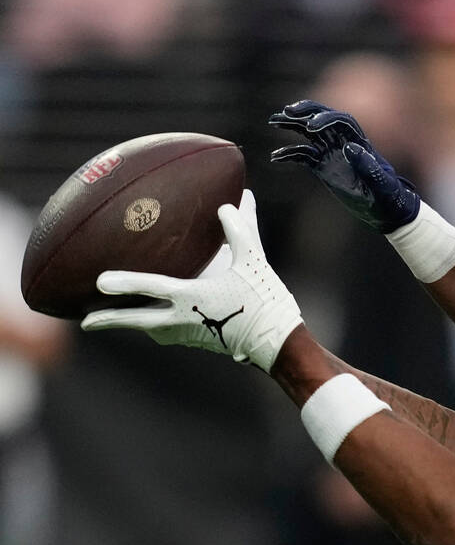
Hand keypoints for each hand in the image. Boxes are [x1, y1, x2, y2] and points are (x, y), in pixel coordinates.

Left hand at [81, 189, 303, 371]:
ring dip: (131, 324)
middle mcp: (184, 319)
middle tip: (85, 322)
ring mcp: (190, 333)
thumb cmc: (265, 301)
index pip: (152, 288)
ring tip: (114, 319)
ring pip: (151, 329)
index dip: (126, 283)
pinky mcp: (200, 341)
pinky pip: (167, 333)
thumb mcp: (254, 260)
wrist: (278, 343)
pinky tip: (157, 323)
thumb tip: (231, 202)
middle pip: (138, 320)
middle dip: (111, 321)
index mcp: (193, 297)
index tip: (101, 282)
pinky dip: (154, 327)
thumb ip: (241, 229)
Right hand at [268, 100, 420, 232]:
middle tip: (286, 111)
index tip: (311, 127)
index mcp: (359, 143)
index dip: (325, 119)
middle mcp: (343, 143)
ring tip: (274, 121)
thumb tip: (348, 147)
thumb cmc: (389, 196)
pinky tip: (276, 156)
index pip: (340, 121)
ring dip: (293, 125)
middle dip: (305, 112)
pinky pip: (304, 156)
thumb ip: (367, 165)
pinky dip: (290, 154)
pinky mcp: (323, 167)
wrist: (387, 211)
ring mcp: (332, 154)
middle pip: (323, 119)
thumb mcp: (381, 183)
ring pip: (309, 133)